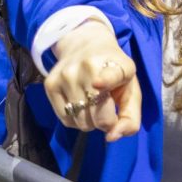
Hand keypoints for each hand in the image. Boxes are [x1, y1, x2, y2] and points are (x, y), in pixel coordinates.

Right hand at [44, 20, 139, 141]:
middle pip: (96, 116)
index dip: (104, 81)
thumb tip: (111, 137)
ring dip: (90, 122)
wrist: (86, 44)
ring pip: (80, 122)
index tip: (97, 83)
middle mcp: (88, 67)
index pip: (109, 76)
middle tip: (107, 105)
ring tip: (94, 103)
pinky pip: (65, 120)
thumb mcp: (131, 89)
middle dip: (105, 120)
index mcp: (116, 65)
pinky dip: (76, 120)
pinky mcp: (50, 83)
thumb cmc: (114, 71)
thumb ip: (131, 118)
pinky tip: (81, 104)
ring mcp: (66, 75)